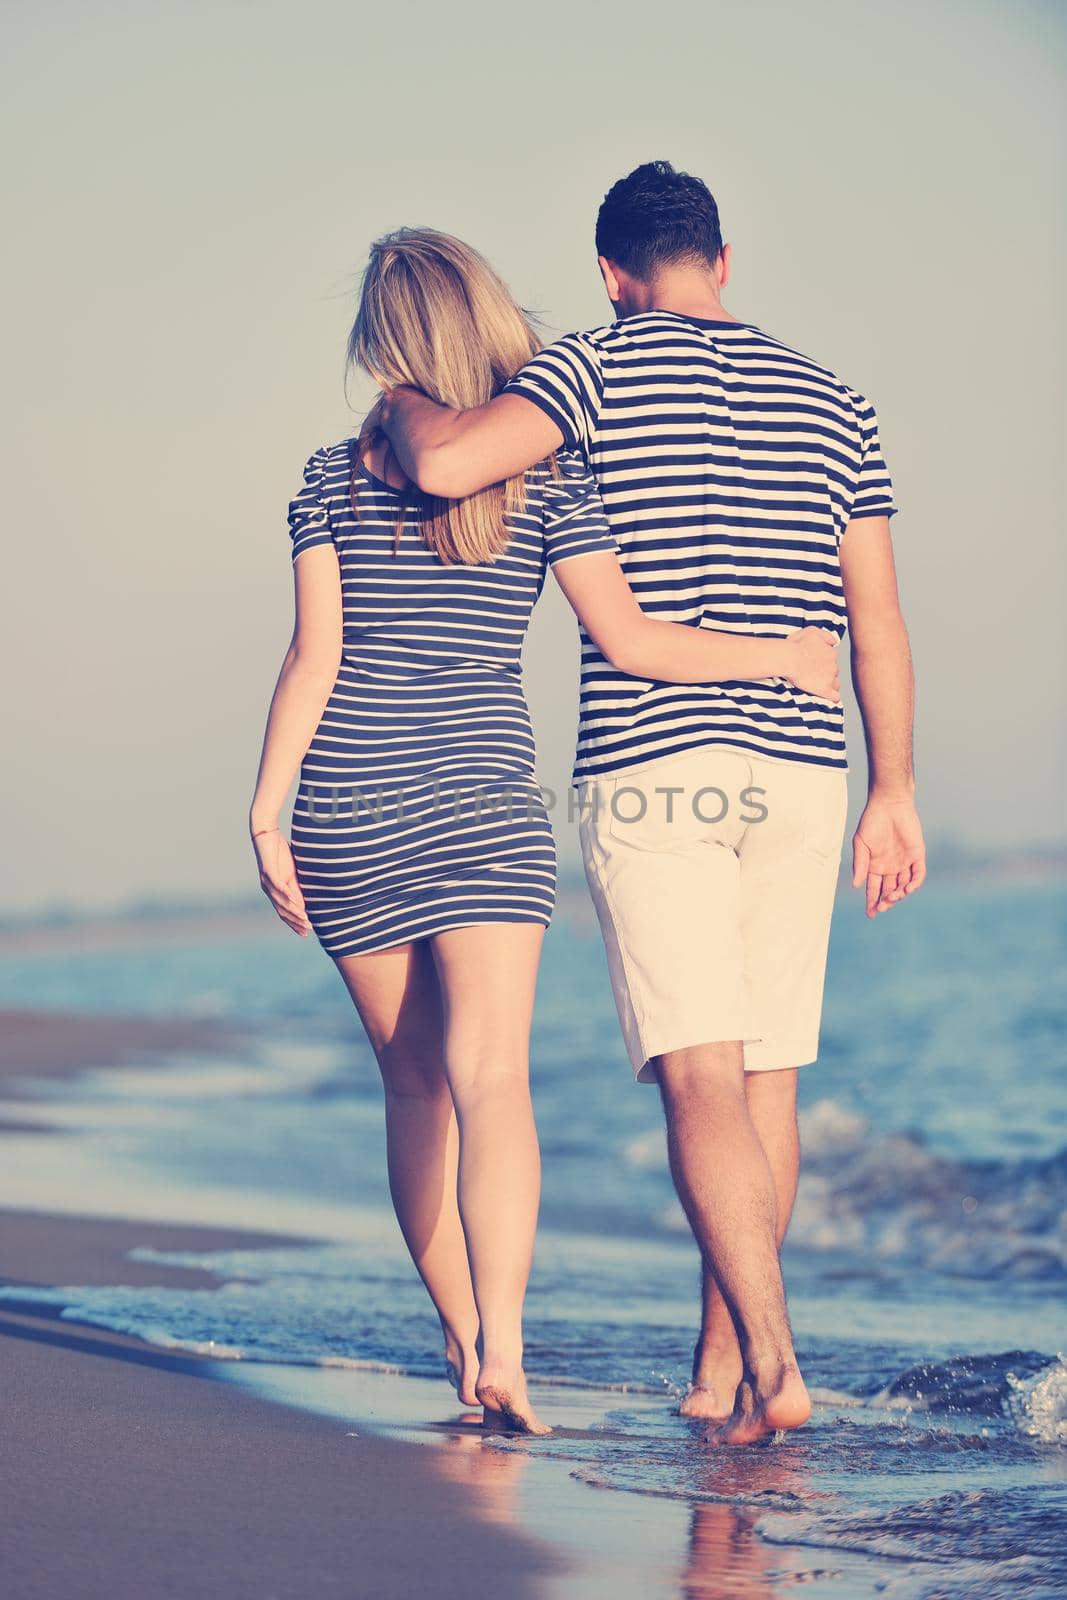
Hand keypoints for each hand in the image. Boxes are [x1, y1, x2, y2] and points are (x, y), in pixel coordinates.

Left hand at [252, 827, 311, 936]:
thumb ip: (296, 884)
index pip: (284, 911)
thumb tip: (304, 899)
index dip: (294, 923)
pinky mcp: (268, 871)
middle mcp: (268, 889)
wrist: (264, 833)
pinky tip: (296, 902)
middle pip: (282, 911)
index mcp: (274, 890)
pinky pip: (278, 886)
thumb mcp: (291, 870)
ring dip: (293, 912)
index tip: (306, 932)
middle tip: (307, 931)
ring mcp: (267, 881)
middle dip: (295, 922)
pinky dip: (288, 895)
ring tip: (305, 919)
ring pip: (281, 901)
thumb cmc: (279, 850)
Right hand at [781, 627, 840, 701]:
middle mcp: (834, 665)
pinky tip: (829, 698)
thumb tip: (835, 642)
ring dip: (829, 684)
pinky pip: (835, 697)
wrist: (789, 658)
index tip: (814, 663)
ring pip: (836, 683)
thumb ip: (826, 635)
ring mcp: (830, 678)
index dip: (824, 661)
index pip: (832, 658)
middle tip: (812, 673)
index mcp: (831, 652)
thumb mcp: (812, 631)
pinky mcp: (825, 690)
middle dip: (826, 672)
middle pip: (834, 671)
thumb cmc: (796, 645)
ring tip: (817, 685)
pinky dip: (833, 698)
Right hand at [852, 793, 925, 916]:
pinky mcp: (917, 855)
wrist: (889, 804)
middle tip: (881, 907)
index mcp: (875, 866)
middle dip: (885, 902)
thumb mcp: (861, 844)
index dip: (872, 901)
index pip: (874, 889)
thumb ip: (859, 864)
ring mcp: (904, 862)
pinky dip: (914, 884)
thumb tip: (856, 886)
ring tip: (892, 897)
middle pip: (889, 891)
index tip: (870, 914)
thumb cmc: (872, 821)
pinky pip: (918, 874)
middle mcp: (890, 867)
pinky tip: (906, 889)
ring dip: (898, 894)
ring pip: (903, 886)